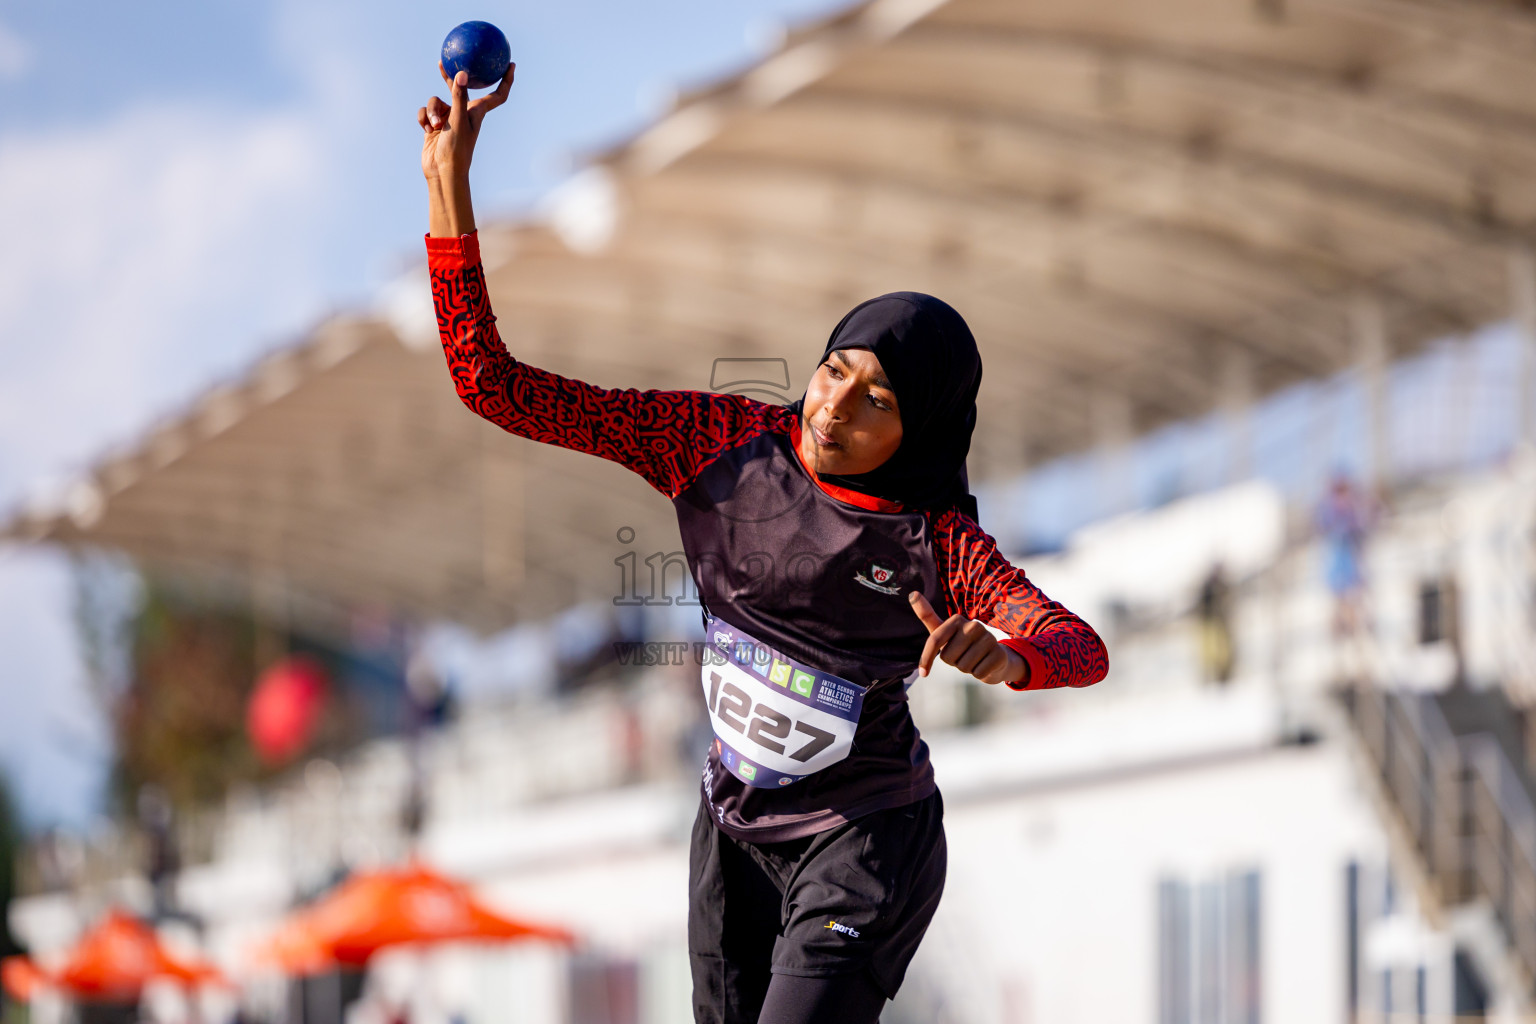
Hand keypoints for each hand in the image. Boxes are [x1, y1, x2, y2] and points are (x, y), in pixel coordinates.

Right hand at [419, 62, 513, 184]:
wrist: (441, 171)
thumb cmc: (456, 150)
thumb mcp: (458, 120)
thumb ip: (459, 97)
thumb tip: (462, 73)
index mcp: (477, 112)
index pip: (497, 94)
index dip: (506, 79)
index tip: (511, 64)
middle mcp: (463, 112)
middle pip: (459, 88)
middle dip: (451, 75)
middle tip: (445, 60)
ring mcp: (448, 118)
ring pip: (435, 101)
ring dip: (432, 111)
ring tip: (436, 126)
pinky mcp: (434, 125)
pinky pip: (425, 112)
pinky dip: (424, 118)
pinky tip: (427, 129)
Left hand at [909, 591, 1027, 685]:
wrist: (993, 657)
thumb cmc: (962, 645)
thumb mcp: (943, 631)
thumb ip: (927, 615)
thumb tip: (912, 593)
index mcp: (957, 619)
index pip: (935, 640)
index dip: (926, 659)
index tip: (922, 673)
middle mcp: (974, 625)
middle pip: (948, 657)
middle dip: (953, 662)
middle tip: (963, 655)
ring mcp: (989, 638)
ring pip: (963, 666)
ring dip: (966, 668)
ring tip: (974, 659)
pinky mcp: (999, 653)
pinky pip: (978, 673)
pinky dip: (979, 674)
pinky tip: (984, 665)